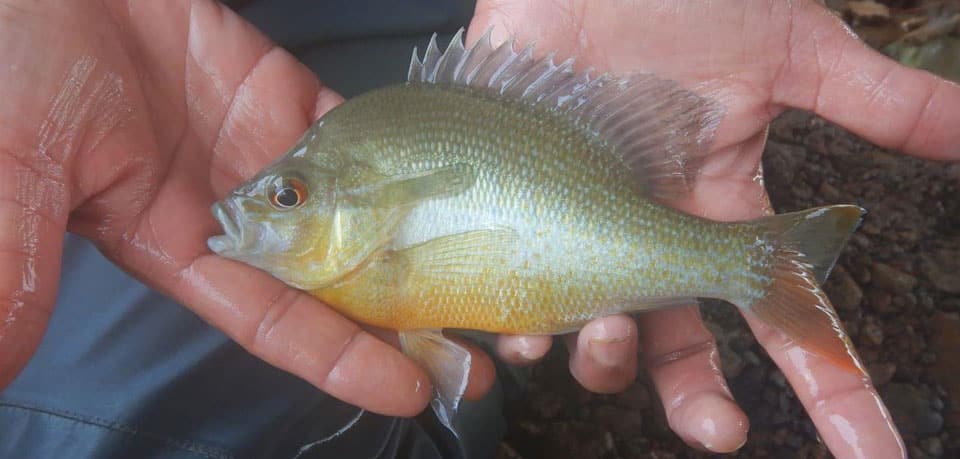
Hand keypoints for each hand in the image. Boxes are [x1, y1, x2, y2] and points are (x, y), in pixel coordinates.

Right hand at [0, 0, 480, 416]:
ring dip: (415, 238)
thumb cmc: (15, 57)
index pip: (274, 321)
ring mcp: (265, 151)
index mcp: (176, 244)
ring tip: (487, 268)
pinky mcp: (281, 94)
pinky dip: (397, 152)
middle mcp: (234, 209)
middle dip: (399, 315)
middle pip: (333, 277)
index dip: (340, 360)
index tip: (409, 390)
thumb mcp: (17, 165)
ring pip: (354, 208)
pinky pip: (353, 132)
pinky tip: (449, 175)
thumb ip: (17, 261)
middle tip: (476, 349)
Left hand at [475, 0, 959, 455]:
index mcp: (718, 211)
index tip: (873, 454)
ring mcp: (579, 228)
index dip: (831, 386)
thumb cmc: (683, 3)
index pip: (784, 314)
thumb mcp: (790, 50)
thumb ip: (877, 101)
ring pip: (594, 334)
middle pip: (680, 350)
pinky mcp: (514, 212)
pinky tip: (517, 330)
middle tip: (719, 430)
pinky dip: (512, 327)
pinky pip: (510, 295)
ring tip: (606, 334)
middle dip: (699, 404)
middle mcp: (649, 234)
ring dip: (603, 359)